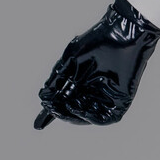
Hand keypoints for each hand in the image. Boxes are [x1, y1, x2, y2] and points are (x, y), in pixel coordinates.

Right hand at [34, 0, 159, 128]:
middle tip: (53, 110)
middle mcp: (94, 90)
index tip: (37, 126)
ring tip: (67, 107)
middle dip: (62, 113)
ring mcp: (107, 96)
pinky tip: (80, 110)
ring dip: (75, 116)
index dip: (51, 113)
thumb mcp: (70, 62)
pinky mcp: (121, 100)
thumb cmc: (96, 41)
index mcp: (82, 81)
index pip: (64, 102)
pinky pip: (106, 117)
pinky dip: (92, 118)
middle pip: (74, 110)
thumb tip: (44, 98)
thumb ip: (57, 81)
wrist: (120, 34)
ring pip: (88, 115)